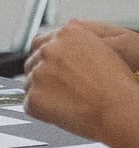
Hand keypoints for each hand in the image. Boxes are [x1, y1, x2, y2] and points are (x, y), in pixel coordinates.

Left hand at [25, 22, 138, 147]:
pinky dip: (41, 110)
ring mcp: (39, 71)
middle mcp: (50, 49)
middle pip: (33, 61)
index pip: (40, 42)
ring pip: (29, 83)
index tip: (49, 68)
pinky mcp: (34, 95)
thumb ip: (75, 46)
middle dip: (42, 76)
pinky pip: (29, 104)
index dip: (45, 58)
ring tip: (66, 103)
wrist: (119, 110)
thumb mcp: (100, 50)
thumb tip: (61, 50)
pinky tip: (60, 113)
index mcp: (68, 34)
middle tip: (58, 90)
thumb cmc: (117, 87)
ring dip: (42, 93)